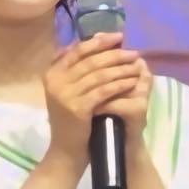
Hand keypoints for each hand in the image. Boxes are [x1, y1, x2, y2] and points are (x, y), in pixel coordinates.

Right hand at [42, 31, 145, 167]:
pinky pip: (103, 90)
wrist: (65, 150)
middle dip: (114, 54)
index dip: (100, 42)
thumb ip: (78, 67)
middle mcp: (55, 81)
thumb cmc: (71, 120)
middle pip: (90, 60)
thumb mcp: (69, 90)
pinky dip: (119, 84)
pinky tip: (132, 81)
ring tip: (136, 65)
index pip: (78, 50)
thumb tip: (98, 38)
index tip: (119, 37)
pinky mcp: (77, 108)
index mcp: (52, 73)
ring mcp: (64, 95)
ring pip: (99, 74)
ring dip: (120, 69)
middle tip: (133, 51)